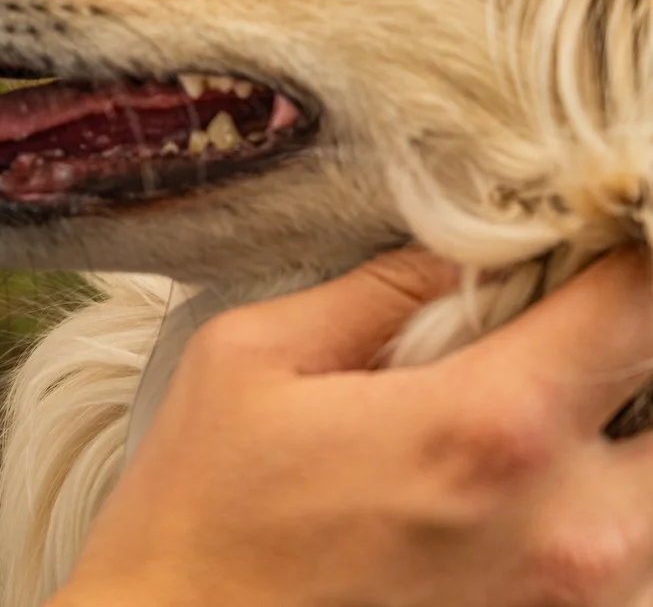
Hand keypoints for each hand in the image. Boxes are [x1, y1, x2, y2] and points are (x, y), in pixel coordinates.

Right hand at [54, 249, 652, 606]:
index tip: (586, 237)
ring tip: (541, 407)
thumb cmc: (200, 519)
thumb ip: (379, 289)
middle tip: (565, 324)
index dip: (625, 256)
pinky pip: (624, 571)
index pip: (635, 310)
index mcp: (489, 427)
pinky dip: (595, 516)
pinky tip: (520, 489)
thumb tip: (463, 250)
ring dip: (620, 446)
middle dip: (632, 353)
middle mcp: (564, 533)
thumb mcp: (256, 356)